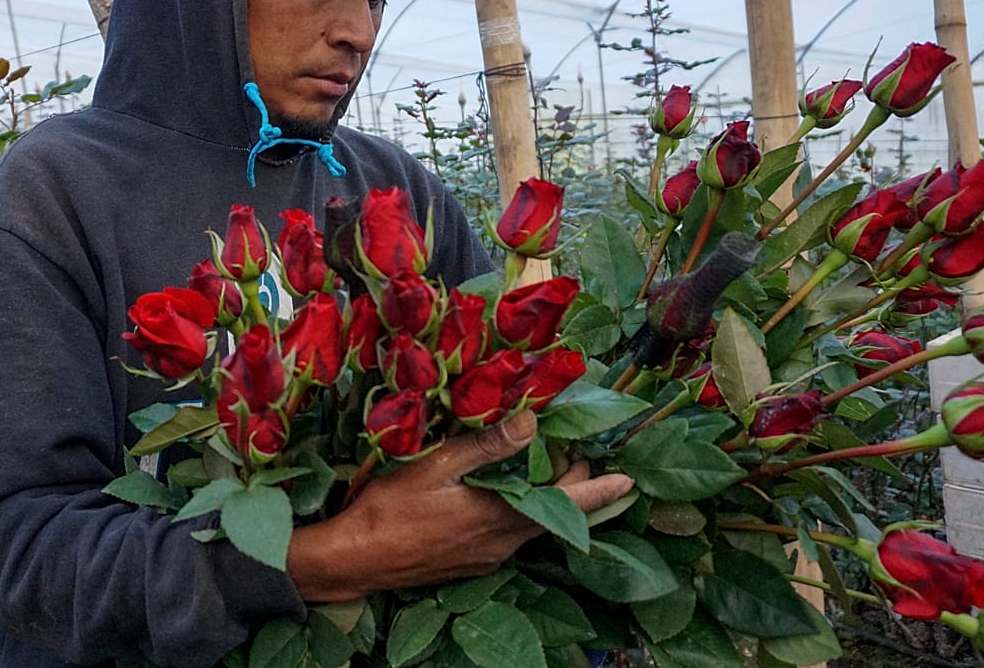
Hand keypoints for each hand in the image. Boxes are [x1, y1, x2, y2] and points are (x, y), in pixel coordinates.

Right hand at [286, 409, 633, 602]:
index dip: (602, 490)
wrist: (354, 560)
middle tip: (570, 451)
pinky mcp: (471, 564)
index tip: (628, 479)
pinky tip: (496, 494)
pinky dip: (517, 512)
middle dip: (571, 484)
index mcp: (501, 515)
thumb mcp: (435, 466)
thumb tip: (532, 419)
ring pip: (532, 525)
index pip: (569, 502)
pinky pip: (509, 536)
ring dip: (542, 498)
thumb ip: (486, 445)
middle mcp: (503, 542)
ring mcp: (488, 557)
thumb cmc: (389, 510)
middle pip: (556, 513)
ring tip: (537, 467)